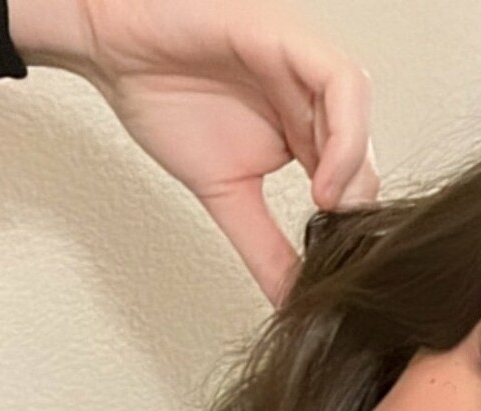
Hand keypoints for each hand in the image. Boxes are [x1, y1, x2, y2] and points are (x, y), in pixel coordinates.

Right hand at [66, 0, 379, 304]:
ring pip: (362, 117)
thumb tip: (290, 300)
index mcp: (302, 131)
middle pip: (366, 153)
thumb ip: (263, 246)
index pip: (354, 181)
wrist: (113, 49)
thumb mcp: (225, 194)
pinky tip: (322, 180)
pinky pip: (340, 85)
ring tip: (330, 210)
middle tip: (335, 241)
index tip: (332, 264)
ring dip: (356, 172)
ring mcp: (301, 68)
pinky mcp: (288, 41)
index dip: (353, 226)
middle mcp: (309, 99)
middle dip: (359, 204)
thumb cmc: (163, 99)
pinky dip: (344, 136)